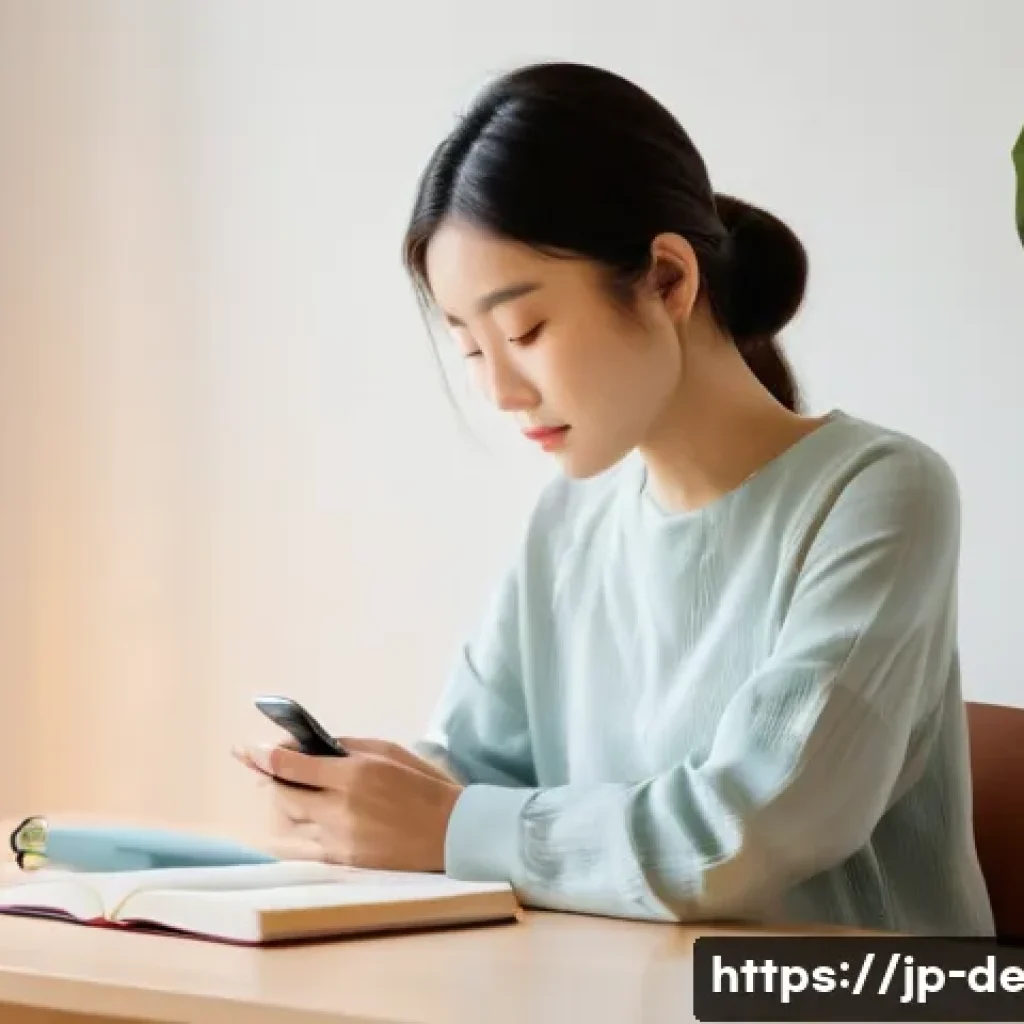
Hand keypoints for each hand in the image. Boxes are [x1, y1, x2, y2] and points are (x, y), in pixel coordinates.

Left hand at [232, 740, 462, 872]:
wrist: (452, 833)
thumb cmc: (424, 785)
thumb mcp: (389, 752)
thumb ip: (347, 748)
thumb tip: (310, 747)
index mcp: (354, 774)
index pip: (292, 766)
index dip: (264, 756)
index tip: (247, 749)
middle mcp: (340, 808)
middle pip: (284, 794)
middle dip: (269, 777)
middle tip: (258, 764)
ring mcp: (339, 838)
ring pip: (292, 819)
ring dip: (285, 800)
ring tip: (283, 786)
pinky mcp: (343, 860)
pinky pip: (306, 843)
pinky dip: (300, 826)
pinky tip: (301, 816)